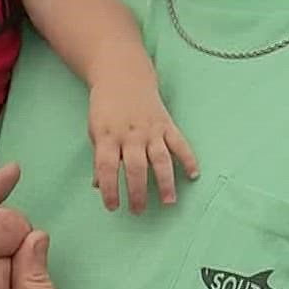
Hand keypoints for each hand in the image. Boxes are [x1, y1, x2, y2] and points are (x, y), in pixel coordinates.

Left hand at [89, 76, 198, 211]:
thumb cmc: (105, 108)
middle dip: (137, 192)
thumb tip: (99, 186)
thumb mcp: (95, 131)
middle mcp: (130, 134)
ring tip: (168, 202)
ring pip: (160, 159)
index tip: (112, 207)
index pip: (107, 168)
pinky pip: (179, 143)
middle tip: (138, 211)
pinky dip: (188, 158)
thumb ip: (98, 158)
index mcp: (107, 136)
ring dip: (165, 181)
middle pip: (136, 167)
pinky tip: (193, 174)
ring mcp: (150, 129)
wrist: (122, 76)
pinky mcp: (166, 124)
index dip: (109, 189)